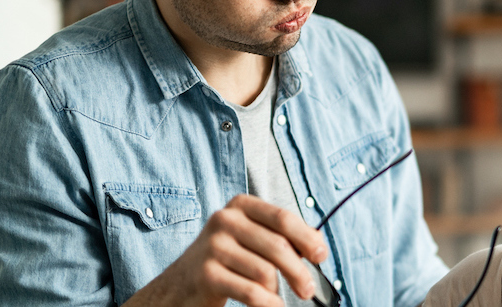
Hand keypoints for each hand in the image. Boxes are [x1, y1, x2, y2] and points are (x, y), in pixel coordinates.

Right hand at [123, 194, 329, 306]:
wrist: (180, 284)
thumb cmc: (225, 260)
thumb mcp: (249, 238)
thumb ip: (279, 236)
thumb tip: (318, 245)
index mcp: (240, 206)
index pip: (283, 218)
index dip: (307, 238)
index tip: (321, 256)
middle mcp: (225, 220)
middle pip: (278, 246)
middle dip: (299, 271)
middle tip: (308, 290)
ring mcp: (213, 246)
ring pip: (265, 271)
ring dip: (277, 290)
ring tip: (276, 297)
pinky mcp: (207, 274)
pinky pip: (250, 291)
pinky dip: (268, 303)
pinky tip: (273, 306)